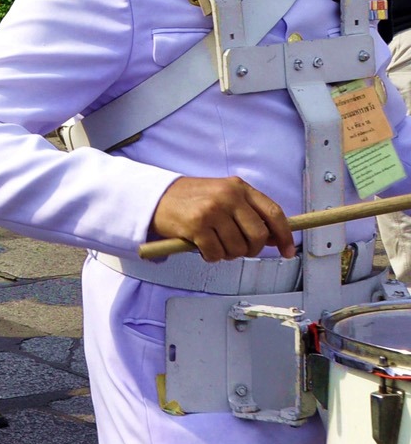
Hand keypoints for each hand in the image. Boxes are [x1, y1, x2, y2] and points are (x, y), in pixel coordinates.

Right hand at [148, 175, 293, 261]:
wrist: (155, 197)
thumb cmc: (192, 199)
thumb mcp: (223, 195)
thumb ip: (248, 212)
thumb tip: (275, 239)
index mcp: (239, 187)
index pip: (274, 213)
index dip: (284, 235)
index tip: (288, 251)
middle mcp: (228, 196)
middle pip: (258, 235)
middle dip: (251, 249)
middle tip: (239, 250)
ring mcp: (212, 210)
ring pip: (238, 248)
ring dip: (228, 254)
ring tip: (215, 245)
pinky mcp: (197, 225)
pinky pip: (216, 254)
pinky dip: (212, 257)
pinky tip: (202, 248)